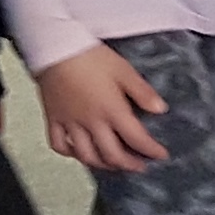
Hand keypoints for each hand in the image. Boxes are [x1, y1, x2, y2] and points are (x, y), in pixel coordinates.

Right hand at [37, 45, 169, 173]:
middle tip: (139, 166)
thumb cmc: (90, 56)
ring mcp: (70, 123)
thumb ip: (142, 92)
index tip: (161, 155)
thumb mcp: (123, 70)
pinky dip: (70, 153)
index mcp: (111, 110)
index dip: (151, 150)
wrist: (56, 48)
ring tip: (113, 164)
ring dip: (102, 164)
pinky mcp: (54, 119)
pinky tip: (79, 152)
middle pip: (111, 155)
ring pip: (86, 156)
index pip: (136, 138)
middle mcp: (91, 122)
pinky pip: (59, 145)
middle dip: (128, 164)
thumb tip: (161, 109)